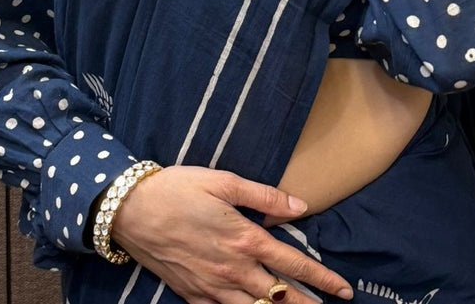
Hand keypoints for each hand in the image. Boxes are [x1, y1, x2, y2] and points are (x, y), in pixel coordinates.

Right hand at [111, 165, 351, 303]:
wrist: (130, 211)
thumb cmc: (178, 189)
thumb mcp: (224, 182)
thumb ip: (264, 195)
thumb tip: (301, 205)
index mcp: (243, 238)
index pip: (292, 262)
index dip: (321, 276)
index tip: (343, 289)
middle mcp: (232, 269)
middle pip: (279, 295)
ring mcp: (212, 287)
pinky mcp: (192, 295)